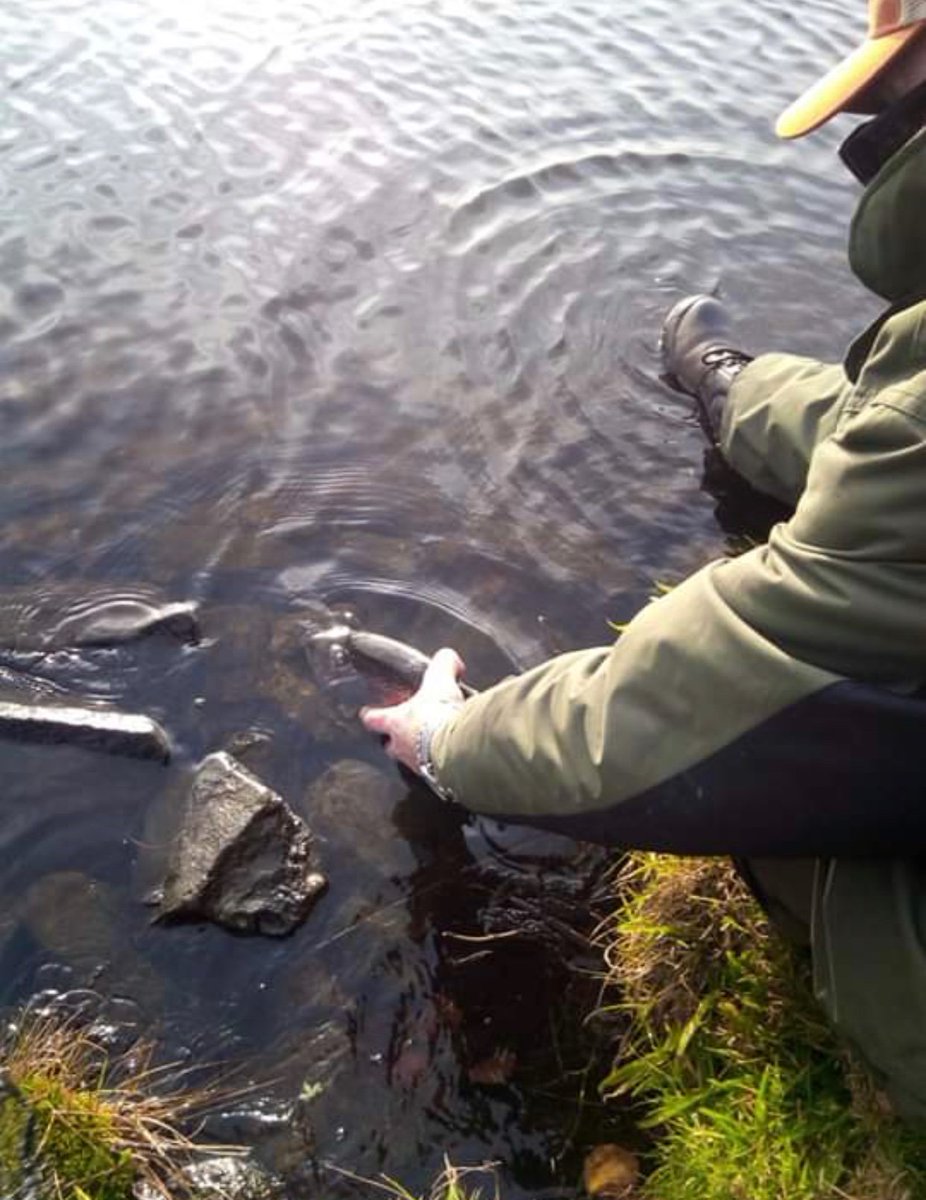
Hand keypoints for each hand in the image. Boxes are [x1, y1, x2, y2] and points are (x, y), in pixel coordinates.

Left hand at [360, 647, 465, 773]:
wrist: (457, 748)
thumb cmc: (438, 717)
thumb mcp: (440, 681)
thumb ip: (442, 665)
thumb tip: (448, 657)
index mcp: (394, 723)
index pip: (373, 718)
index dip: (370, 715)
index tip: (367, 713)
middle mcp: (402, 747)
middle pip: (389, 746)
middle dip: (394, 740)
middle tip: (403, 732)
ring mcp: (418, 765)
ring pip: (411, 760)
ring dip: (419, 752)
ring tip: (433, 744)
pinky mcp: (438, 777)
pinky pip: (435, 770)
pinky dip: (441, 763)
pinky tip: (451, 755)